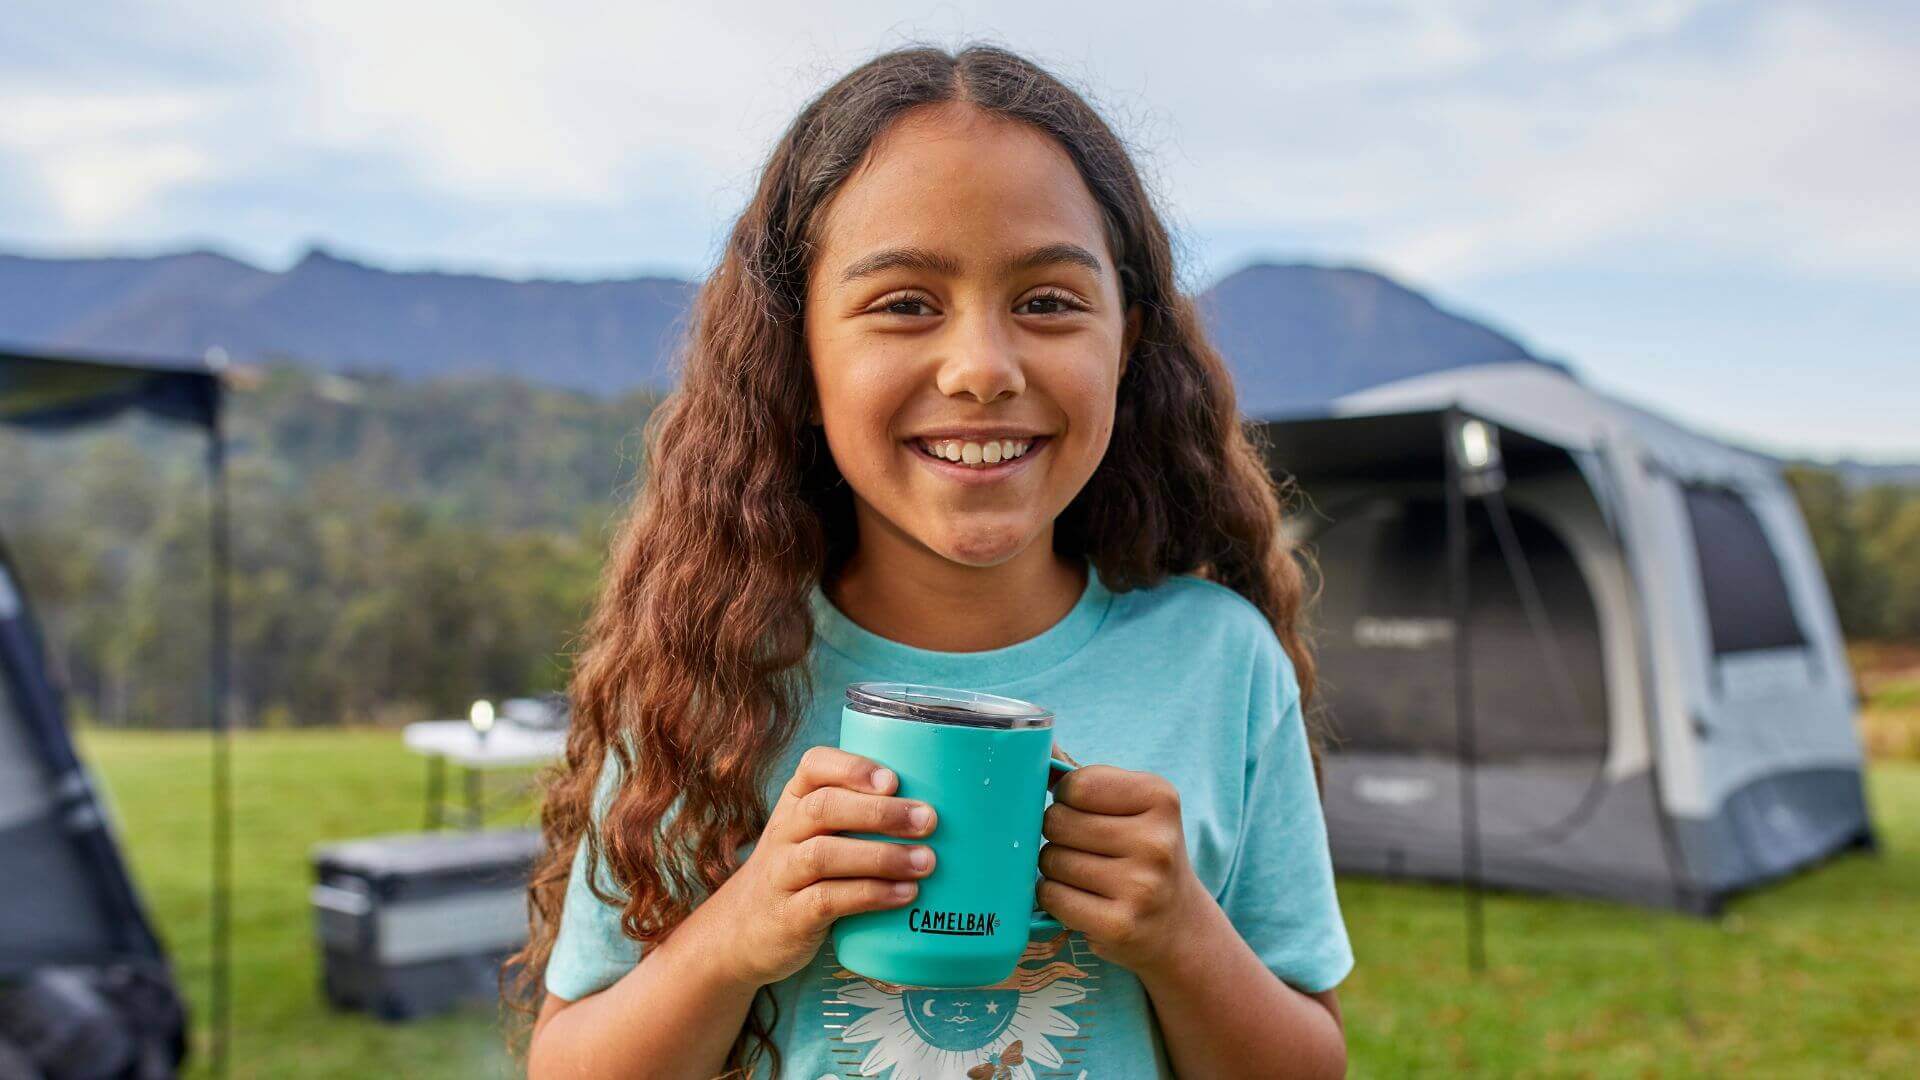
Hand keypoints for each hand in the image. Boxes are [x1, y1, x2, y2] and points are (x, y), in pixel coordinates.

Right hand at [692, 746, 937, 988]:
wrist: (742, 932)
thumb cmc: (800, 873)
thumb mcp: (813, 833)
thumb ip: (857, 814)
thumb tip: (936, 806)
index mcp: (794, 801)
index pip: (813, 766)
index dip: (853, 768)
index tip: (892, 780)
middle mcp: (784, 831)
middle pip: (824, 808)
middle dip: (879, 812)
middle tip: (928, 820)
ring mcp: (782, 874)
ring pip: (825, 855)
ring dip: (881, 856)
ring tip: (926, 862)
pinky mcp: (789, 916)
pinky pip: (827, 900)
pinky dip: (870, 895)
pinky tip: (905, 894)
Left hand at [1035, 765, 1207, 976]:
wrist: (1178, 925)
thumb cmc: (1142, 854)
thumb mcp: (1132, 807)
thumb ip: (1085, 778)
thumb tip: (1036, 746)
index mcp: (1161, 798)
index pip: (1076, 784)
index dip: (1065, 797)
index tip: (1082, 811)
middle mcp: (1156, 840)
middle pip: (1058, 822)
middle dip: (1057, 834)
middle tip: (1083, 848)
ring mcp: (1140, 886)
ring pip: (1051, 860)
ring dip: (1054, 868)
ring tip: (1085, 875)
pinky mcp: (1119, 925)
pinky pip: (1052, 897)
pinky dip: (1054, 896)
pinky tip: (1080, 899)